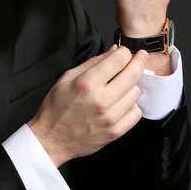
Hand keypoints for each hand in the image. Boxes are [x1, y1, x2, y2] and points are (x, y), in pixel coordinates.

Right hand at [28, 45, 147, 166]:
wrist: (52, 138)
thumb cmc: (56, 107)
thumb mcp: (67, 77)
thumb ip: (93, 62)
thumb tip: (114, 51)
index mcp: (87, 84)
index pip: (118, 60)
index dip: (124, 51)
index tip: (124, 51)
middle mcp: (101, 100)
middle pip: (133, 74)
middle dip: (138, 61)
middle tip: (138, 58)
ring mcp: (110, 117)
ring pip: (136, 92)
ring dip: (131, 85)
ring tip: (121, 85)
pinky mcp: (116, 131)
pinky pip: (136, 112)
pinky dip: (131, 105)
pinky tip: (122, 102)